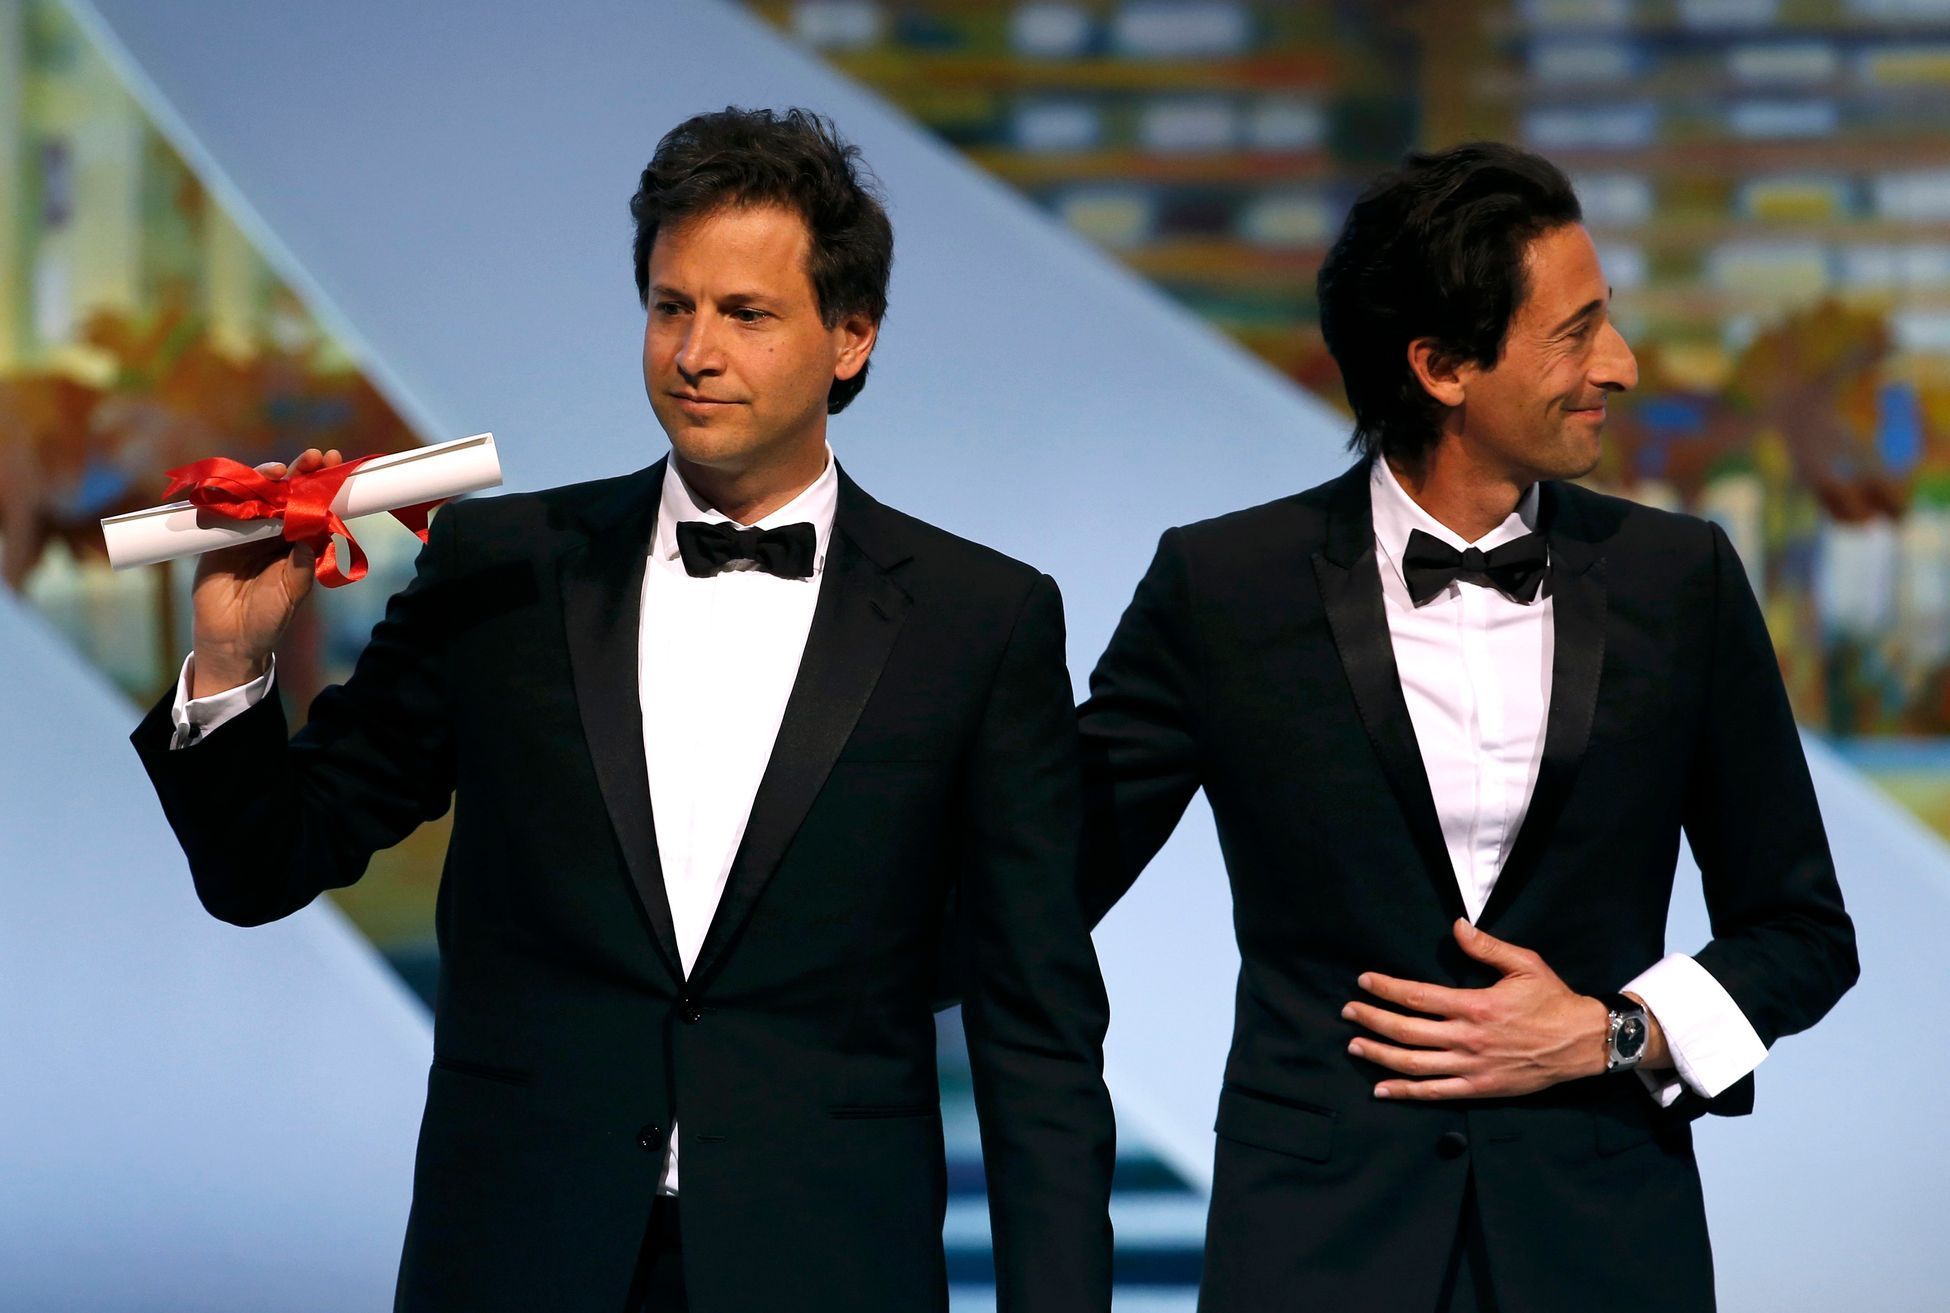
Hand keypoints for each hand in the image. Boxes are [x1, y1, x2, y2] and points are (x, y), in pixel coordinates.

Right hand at [189, 448, 339, 696]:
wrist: (231, 639)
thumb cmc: (270, 616)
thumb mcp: (293, 590)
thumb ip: (302, 562)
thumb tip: (313, 530)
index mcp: (297, 540)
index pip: (311, 504)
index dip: (321, 483)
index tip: (335, 462)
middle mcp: (272, 531)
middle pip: (285, 492)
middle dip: (299, 472)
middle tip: (314, 457)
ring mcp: (243, 531)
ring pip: (255, 495)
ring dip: (265, 479)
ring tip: (278, 472)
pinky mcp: (216, 536)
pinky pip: (221, 509)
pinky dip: (228, 494)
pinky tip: (241, 486)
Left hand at [1342, 919, 1616, 1100]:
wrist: (1584, 1043)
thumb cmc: (1553, 1001)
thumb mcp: (1524, 965)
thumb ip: (1486, 946)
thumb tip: (1456, 927)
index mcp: (1476, 1005)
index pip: (1418, 997)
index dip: (1386, 989)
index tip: (1363, 982)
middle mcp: (1468, 1038)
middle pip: (1407, 1031)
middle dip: (1372, 1020)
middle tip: (1347, 1012)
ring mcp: (1472, 1067)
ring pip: (1414, 1064)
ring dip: (1379, 1055)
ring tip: (1354, 1045)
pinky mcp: (1480, 1088)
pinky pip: (1435, 1093)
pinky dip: (1405, 1092)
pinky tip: (1380, 1090)